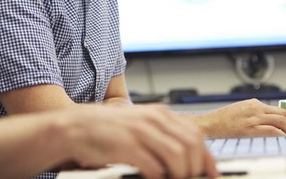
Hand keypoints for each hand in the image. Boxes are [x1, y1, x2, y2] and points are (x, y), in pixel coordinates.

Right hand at [62, 104, 217, 178]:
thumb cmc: (105, 131)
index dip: (207, 158)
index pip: (195, 135)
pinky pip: (155, 167)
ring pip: (178, 156)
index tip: (211, 175)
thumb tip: (185, 157)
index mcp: (159, 114)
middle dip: (196, 169)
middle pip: (192, 145)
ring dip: (180, 175)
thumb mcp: (138, 126)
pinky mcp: (127, 145)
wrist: (74, 128)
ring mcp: (141, 131)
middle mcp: (153, 119)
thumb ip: (161, 136)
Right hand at [193, 99, 285, 137]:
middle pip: (283, 114)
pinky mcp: (250, 129)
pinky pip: (271, 131)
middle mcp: (255, 109)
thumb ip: (255, 112)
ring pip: (280, 122)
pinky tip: (283, 139)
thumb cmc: (223, 119)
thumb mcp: (241, 109)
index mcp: (254, 104)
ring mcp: (253, 119)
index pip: (279, 109)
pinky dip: (280, 135)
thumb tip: (270, 120)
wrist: (210, 123)